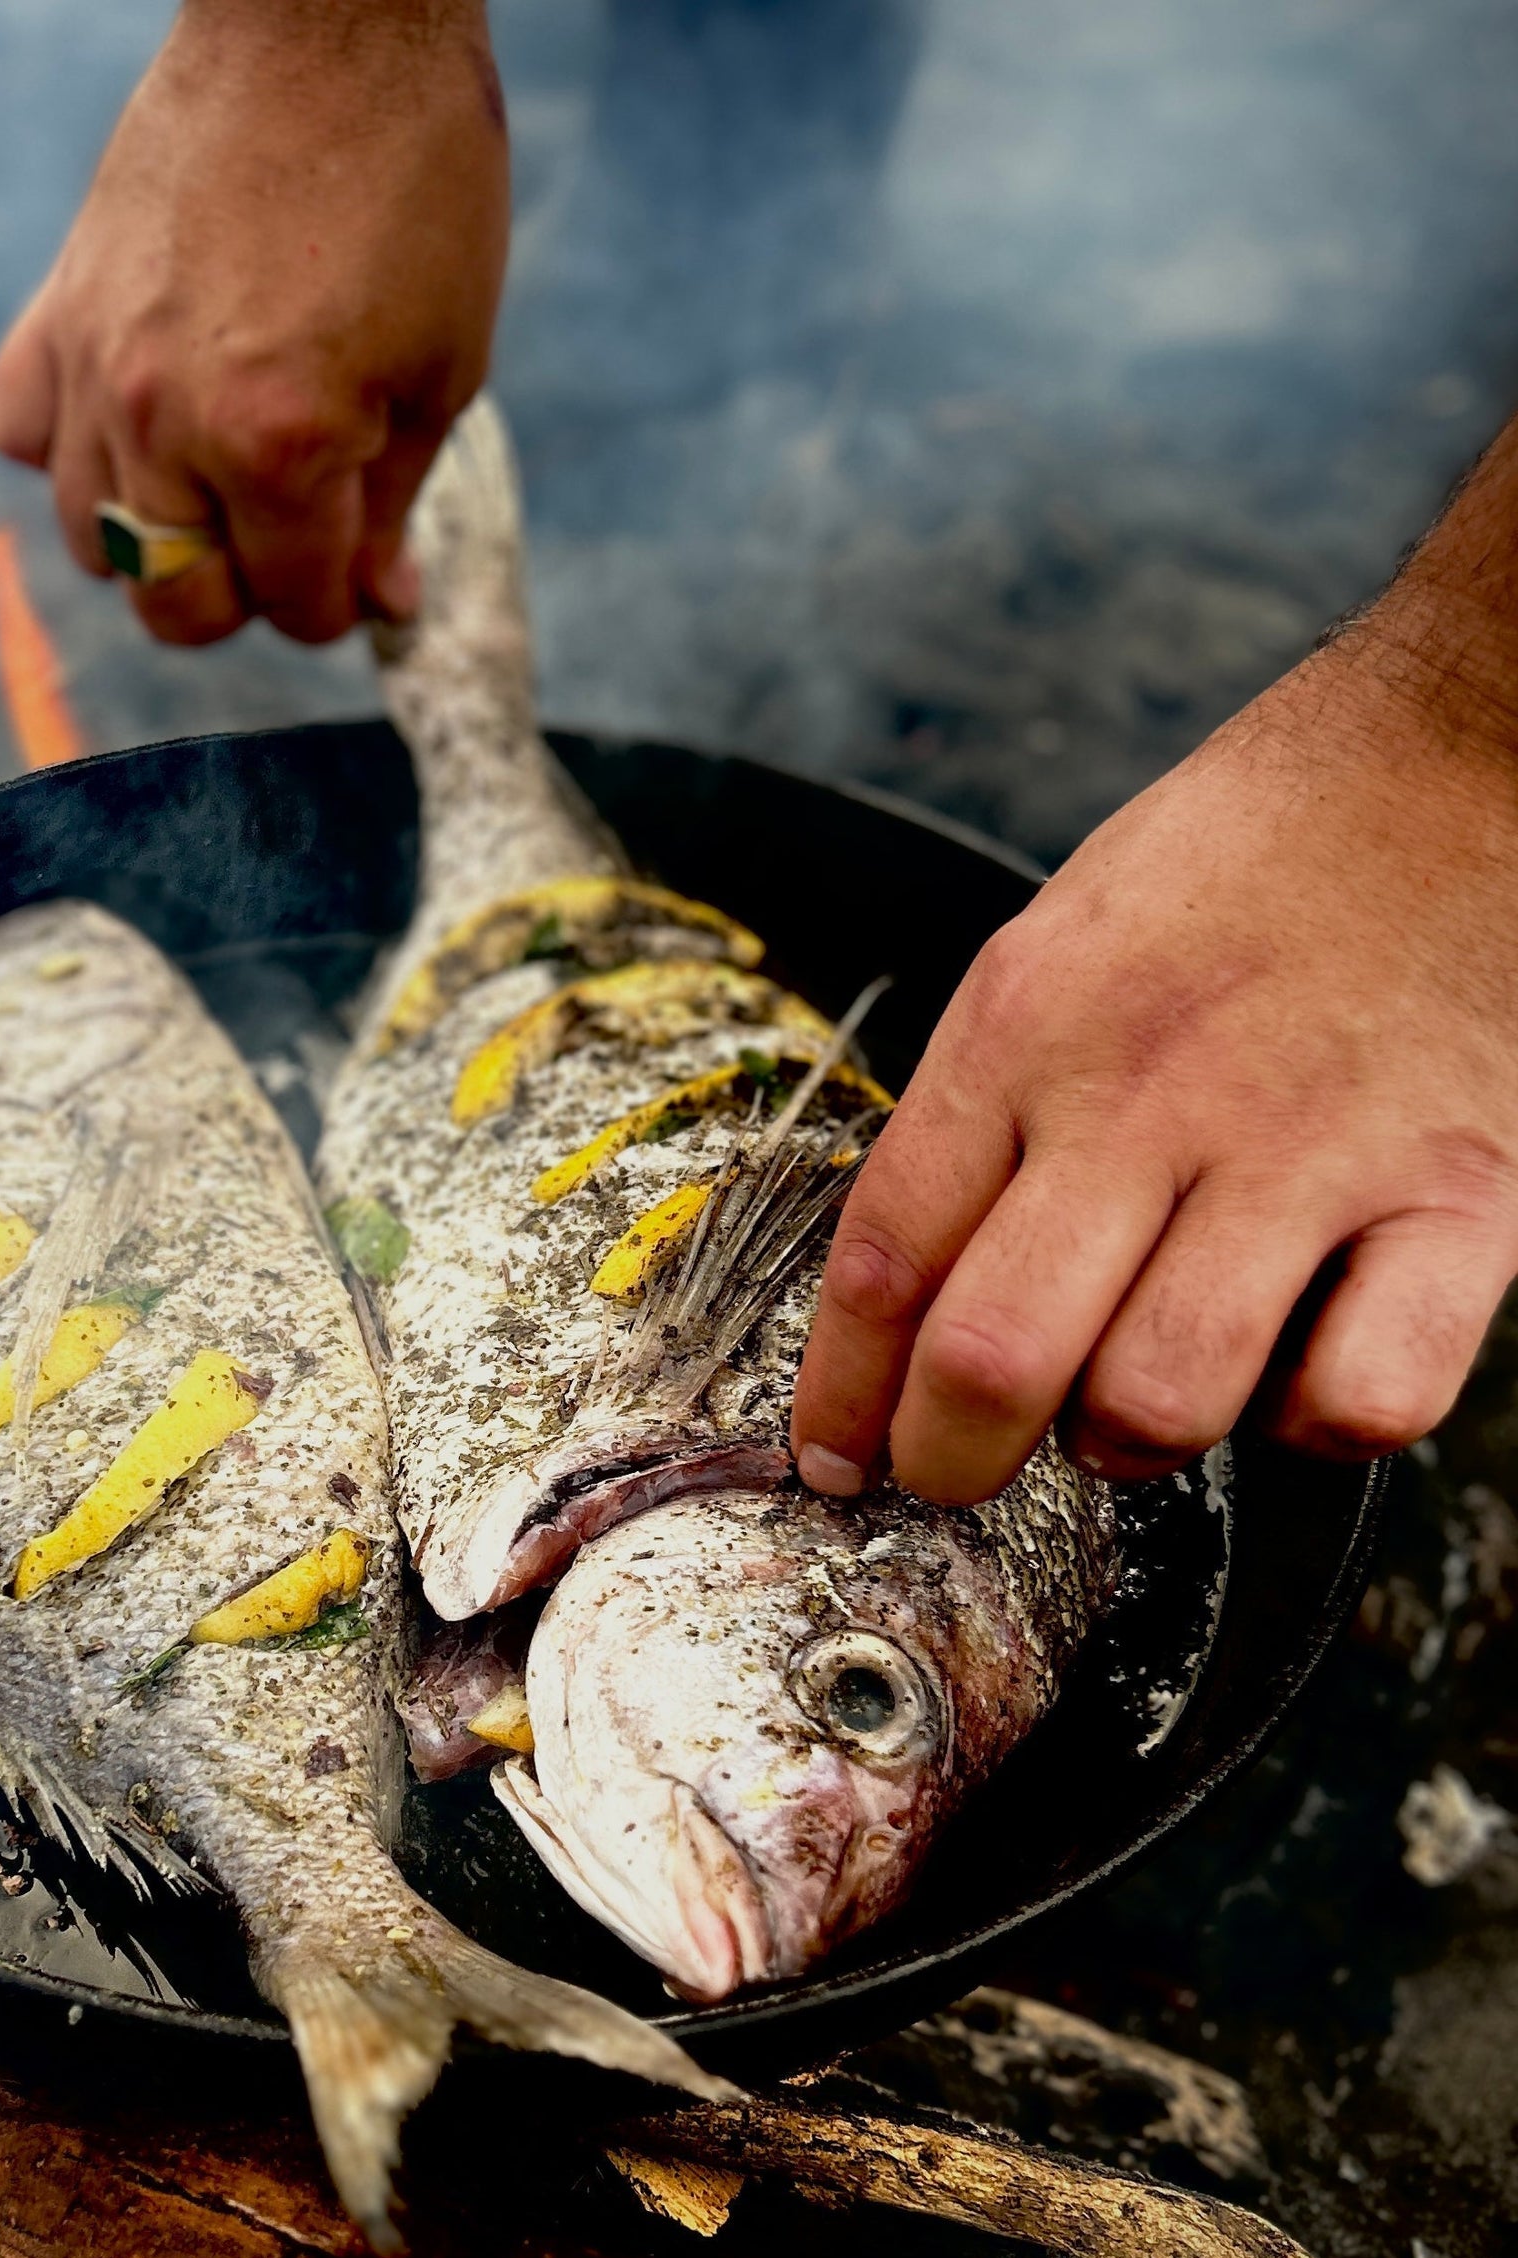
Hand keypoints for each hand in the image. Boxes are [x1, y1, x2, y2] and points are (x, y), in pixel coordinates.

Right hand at [0, 0, 508, 646]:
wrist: (327, 25)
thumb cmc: (414, 185)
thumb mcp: (442, 368)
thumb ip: (392, 506)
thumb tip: (380, 602)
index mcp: (278, 447)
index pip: (293, 606)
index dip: (338, 603)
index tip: (360, 571)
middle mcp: (168, 422)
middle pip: (177, 605)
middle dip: (244, 596)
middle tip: (291, 538)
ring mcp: (98, 367)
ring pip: (93, 541)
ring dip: (160, 540)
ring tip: (218, 482)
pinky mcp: (57, 309)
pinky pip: (23, 434)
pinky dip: (69, 450)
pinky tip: (135, 417)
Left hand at [793, 413, 1517, 1504]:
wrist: (1443, 760)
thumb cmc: (1230, 869)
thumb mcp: (1045, 954)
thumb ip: (978, 1116)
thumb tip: (910, 1295)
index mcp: (1024, 1031)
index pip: (885, 1255)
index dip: (840, 1390)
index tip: (830, 1458)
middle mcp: (1148, 1096)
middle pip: (996, 1354)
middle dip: (949, 1457)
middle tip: (952, 1470)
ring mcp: (1308, 1149)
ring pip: (1162, 1399)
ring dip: (1124, 1445)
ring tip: (1128, 1406)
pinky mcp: (1460, 1194)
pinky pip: (1366, 1396)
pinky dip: (1316, 1424)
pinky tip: (1297, 1370)